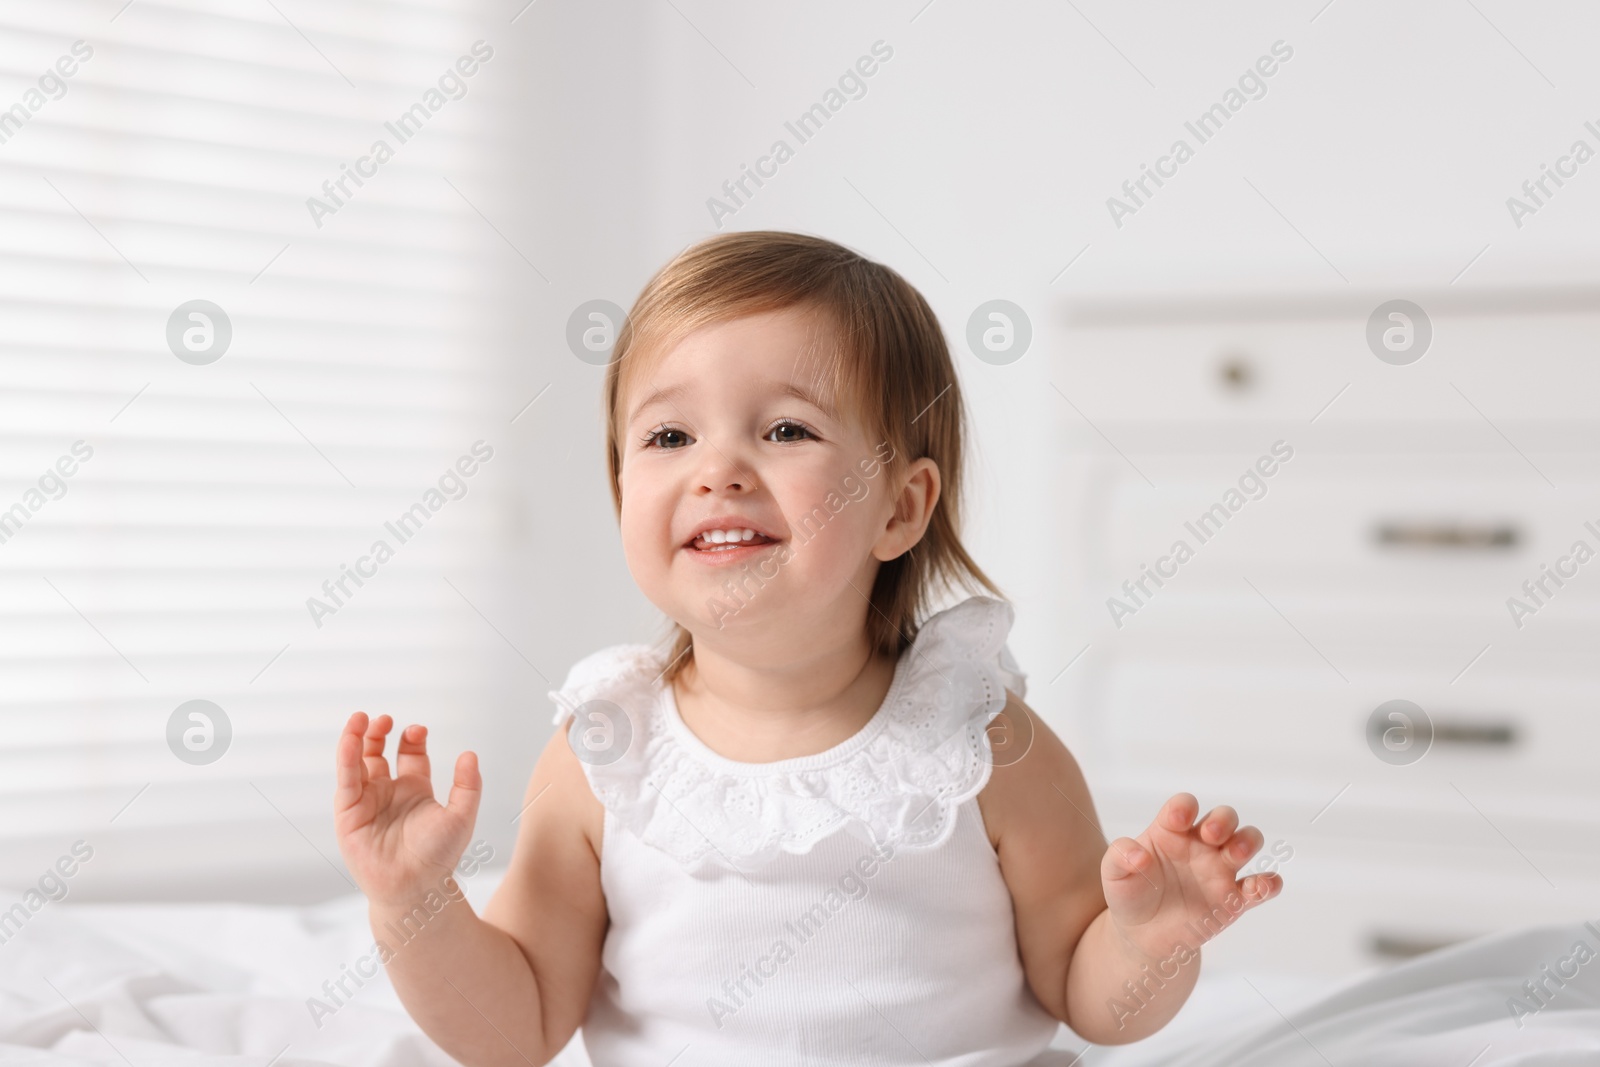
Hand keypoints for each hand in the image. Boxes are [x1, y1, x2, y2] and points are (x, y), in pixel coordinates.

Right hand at [333, 712, 481, 906]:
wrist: (416, 887)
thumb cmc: (439, 856)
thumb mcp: (461, 815)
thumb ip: (468, 785)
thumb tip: (469, 754)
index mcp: (415, 790)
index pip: (409, 754)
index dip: (412, 738)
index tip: (418, 730)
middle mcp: (388, 793)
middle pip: (378, 753)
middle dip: (380, 733)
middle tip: (385, 719)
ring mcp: (366, 802)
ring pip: (356, 763)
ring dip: (357, 739)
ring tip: (361, 718)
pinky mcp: (348, 814)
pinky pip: (346, 781)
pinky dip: (346, 758)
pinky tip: (351, 740)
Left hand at [1100, 793, 1281, 962]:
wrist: (1143, 936)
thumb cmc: (1130, 895)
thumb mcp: (1114, 875)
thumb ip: (1120, 858)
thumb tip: (1138, 855)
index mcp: (1171, 832)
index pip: (1184, 806)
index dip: (1184, 807)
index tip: (1177, 819)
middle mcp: (1201, 845)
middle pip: (1225, 817)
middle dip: (1223, 820)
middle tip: (1211, 835)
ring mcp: (1220, 870)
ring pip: (1248, 842)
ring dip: (1248, 841)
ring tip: (1237, 852)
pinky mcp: (1235, 900)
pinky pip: (1262, 886)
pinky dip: (1268, 883)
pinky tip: (1259, 887)